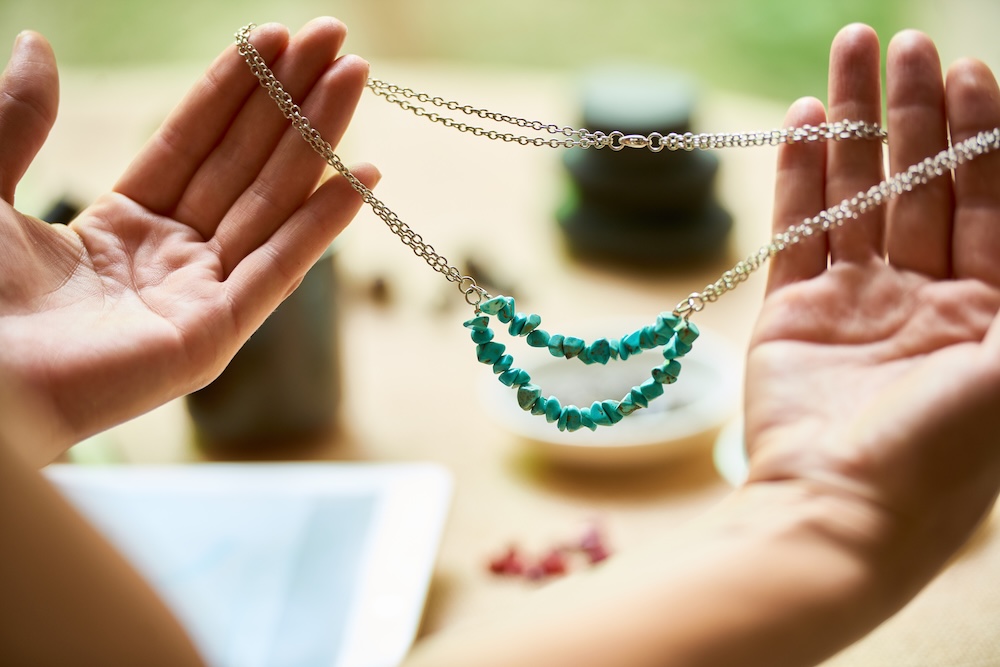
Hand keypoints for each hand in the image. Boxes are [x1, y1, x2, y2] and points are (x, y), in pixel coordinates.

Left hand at [0, 20, 376, 458]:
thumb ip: (20, 119)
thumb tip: (37, 42)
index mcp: (120, 224)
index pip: (192, 139)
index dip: (234, 86)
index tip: (274, 34)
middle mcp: (171, 257)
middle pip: (244, 163)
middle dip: (290, 99)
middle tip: (334, 38)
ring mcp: (198, 297)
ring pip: (271, 203)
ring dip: (316, 141)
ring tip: (355, 78)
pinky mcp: (214, 337)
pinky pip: (277, 269)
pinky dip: (322, 224)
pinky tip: (361, 177)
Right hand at [746, 24, 999, 569]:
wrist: (837, 514)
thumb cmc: (943, 451)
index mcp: (990, 312)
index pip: (989, 199)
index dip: (979, 132)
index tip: (967, 69)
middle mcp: (925, 300)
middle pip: (921, 185)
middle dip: (914, 113)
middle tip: (901, 44)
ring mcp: (856, 304)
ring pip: (855, 197)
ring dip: (852, 128)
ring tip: (845, 57)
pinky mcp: (793, 315)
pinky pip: (798, 233)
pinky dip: (798, 177)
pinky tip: (800, 122)